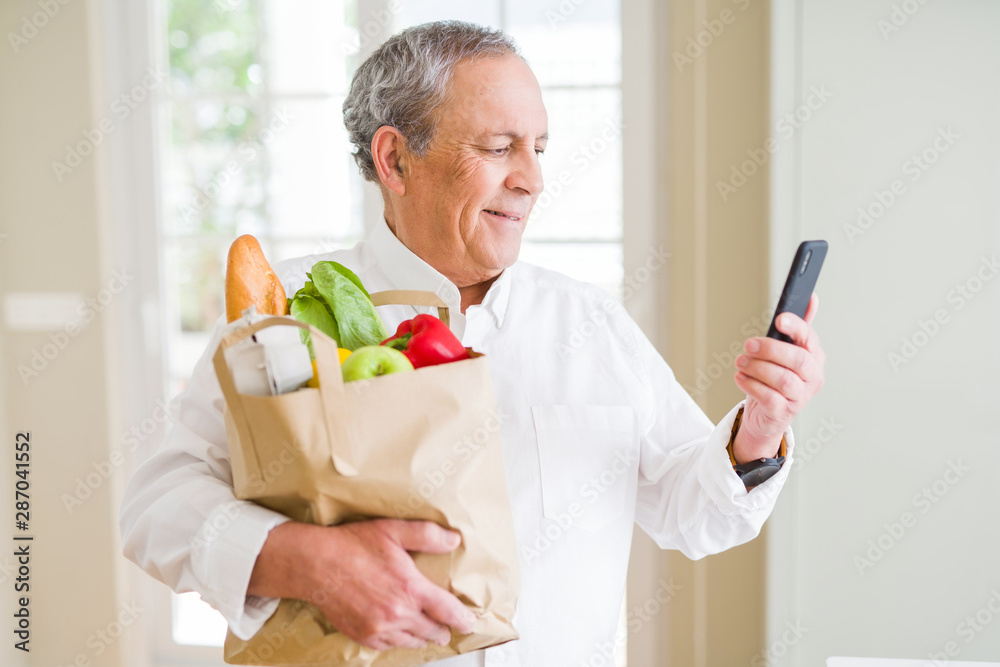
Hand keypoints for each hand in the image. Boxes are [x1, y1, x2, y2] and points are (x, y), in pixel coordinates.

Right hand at [247, 519, 475, 650]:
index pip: (447, 611)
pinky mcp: (364, 636)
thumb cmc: (351, 546)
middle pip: (432, 631)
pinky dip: (400, 642)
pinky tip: (401, 634)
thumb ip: (427, 535)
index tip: (468, 623)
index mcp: (410, 588)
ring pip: (413, 642)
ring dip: (423, 638)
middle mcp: (398, 613)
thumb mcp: (393, 530)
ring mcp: (380, 628)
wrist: (315, 565)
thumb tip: (453, 540)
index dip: (462, 619)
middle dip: (443, 630)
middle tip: (447, 627)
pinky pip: (390, 647)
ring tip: (428, 633)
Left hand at [732, 294, 824, 462]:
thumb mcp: (785, 351)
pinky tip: (740, 377)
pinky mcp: (784, 412)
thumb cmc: (775, 378)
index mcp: (814, 357)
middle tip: (748, 345)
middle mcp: (813, 377)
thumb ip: (797, 328)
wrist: (767, 414)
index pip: (809, 338)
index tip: (779, 319)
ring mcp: (800, 396)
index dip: (796, 327)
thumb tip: (811, 298)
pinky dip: (751, 385)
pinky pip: (769, 397)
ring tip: (740, 362)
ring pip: (782, 379)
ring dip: (757, 368)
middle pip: (798, 360)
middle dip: (770, 349)